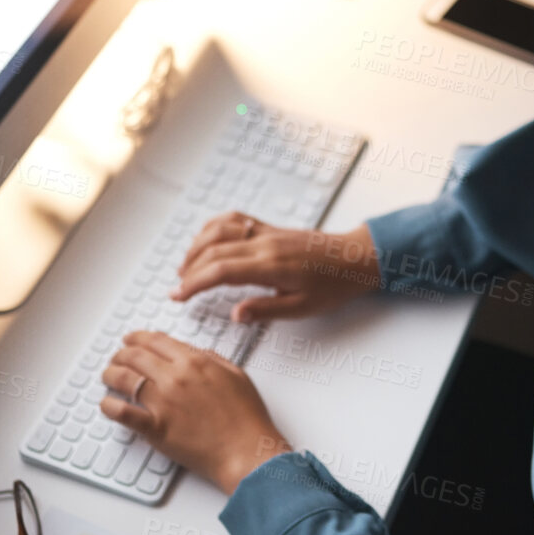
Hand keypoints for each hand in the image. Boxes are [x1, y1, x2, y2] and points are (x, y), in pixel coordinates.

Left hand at [100, 331, 290, 493]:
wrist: (247, 451)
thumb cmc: (247, 418)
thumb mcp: (236, 375)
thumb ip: (213, 359)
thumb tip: (194, 352)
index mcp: (195, 362)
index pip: (156, 341)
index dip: (138, 337)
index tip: (130, 339)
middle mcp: (175, 377)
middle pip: (135, 356)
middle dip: (121, 353)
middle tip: (116, 357)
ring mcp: (163, 402)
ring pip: (124, 379)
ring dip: (110, 374)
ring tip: (108, 375)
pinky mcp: (155, 428)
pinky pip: (122, 413)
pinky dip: (109, 406)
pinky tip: (106, 404)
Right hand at [173, 212, 381, 322]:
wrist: (356, 258)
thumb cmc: (334, 285)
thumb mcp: (303, 307)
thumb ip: (266, 310)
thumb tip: (235, 314)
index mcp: (271, 265)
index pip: (221, 270)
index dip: (194, 283)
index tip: (178, 296)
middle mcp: (265, 243)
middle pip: (213, 250)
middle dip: (189, 270)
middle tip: (176, 289)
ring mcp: (266, 231)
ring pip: (219, 230)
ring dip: (196, 247)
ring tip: (184, 268)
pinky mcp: (270, 227)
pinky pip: (234, 219)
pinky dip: (213, 227)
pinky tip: (205, 240)